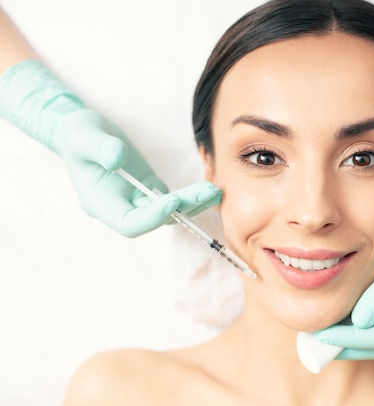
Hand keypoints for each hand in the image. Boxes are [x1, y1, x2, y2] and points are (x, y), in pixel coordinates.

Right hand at [0, 60, 219, 236]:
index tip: (172, 200)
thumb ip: (100, 148)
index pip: (130, 224)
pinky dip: (192, 196)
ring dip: (193, 203)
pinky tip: (211, 190)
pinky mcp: (149, 191)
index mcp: (101, 204)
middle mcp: (121, 209)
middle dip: (183, 207)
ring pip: (169, 212)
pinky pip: (173, 201)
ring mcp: (136, 201)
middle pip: (155, 219)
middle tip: (208, 193)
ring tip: (215, 192)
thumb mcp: (84, 137)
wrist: (83, 134)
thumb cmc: (79, 136)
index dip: (152, 217)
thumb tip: (117, 159)